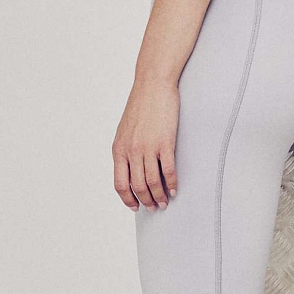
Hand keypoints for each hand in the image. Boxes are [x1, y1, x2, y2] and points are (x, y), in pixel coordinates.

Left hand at [113, 75, 178, 209]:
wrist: (153, 85)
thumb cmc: (140, 106)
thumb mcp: (125, 130)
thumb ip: (126, 150)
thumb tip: (130, 169)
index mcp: (119, 149)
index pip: (120, 183)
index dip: (127, 199)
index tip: (135, 207)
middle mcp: (131, 151)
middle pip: (138, 186)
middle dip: (146, 201)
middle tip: (154, 208)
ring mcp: (148, 148)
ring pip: (153, 182)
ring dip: (159, 196)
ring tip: (165, 202)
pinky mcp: (165, 143)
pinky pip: (168, 170)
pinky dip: (172, 184)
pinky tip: (175, 189)